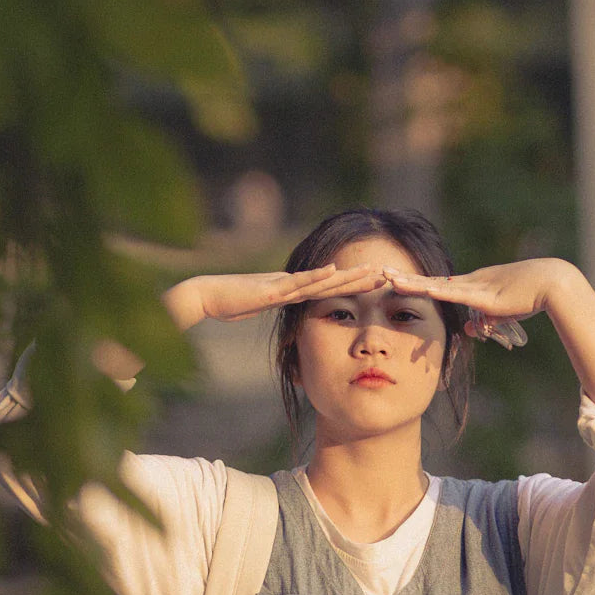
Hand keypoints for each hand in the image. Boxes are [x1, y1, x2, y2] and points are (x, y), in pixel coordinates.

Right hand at [187, 263, 387, 324]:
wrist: (206, 295)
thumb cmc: (228, 304)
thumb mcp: (260, 311)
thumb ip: (274, 312)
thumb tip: (290, 323)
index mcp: (292, 290)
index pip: (328, 289)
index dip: (353, 286)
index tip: (376, 284)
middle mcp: (292, 283)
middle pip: (333, 281)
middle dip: (360, 279)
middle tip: (388, 273)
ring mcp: (283, 284)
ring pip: (322, 279)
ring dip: (348, 276)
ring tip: (373, 271)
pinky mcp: (271, 289)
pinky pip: (297, 282)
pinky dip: (316, 277)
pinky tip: (334, 271)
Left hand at [381, 258, 567, 334]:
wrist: (550, 283)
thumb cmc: (529, 296)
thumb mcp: (501, 313)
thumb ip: (484, 320)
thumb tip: (470, 329)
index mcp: (471, 285)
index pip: (436, 285)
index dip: (414, 284)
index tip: (394, 280)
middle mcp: (469, 282)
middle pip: (429, 281)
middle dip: (404, 278)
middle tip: (379, 272)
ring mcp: (475, 287)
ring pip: (437, 284)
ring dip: (413, 283)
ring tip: (390, 278)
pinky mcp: (485, 295)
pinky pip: (457, 293)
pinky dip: (439, 292)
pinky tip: (423, 289)